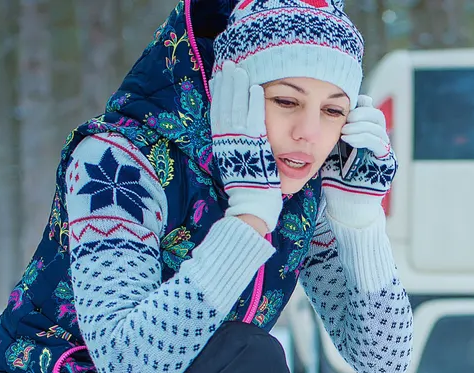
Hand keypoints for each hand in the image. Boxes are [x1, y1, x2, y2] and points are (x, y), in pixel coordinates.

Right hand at [210, 65, 282, 231]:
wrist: (252, 203)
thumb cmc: (249, 186)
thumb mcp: (235, 162)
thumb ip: (234, 146)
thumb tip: (234, 133)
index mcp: (221, 145)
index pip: (217, 114)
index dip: (218, 95)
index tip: (218, 79)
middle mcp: (228, 141)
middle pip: (224, 106)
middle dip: (226, 85)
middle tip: (229, 66)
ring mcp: (241, 142)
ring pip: (237, 108)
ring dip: (238, 88)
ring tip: (240, 71)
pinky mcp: (255, 145)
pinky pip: (255, 119)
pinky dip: (254, 103)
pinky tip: (256, 89)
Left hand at [321, 94, 396, 227]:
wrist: (346, 205)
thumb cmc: (336, 179)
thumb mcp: (332, 150)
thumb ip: (333, 133)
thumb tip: (321, 112)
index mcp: (366, 135)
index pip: (368, 112)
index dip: (359, 105)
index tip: (344, 104)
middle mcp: (378, 141)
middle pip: (376, 116)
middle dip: (361, 113)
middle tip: (345, 117)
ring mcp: (384, 152)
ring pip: (378, 127)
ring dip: (360, 125)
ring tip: (344, 131)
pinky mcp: (387, 163)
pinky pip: (379, 144)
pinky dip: (364, 137)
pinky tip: (348, 139)